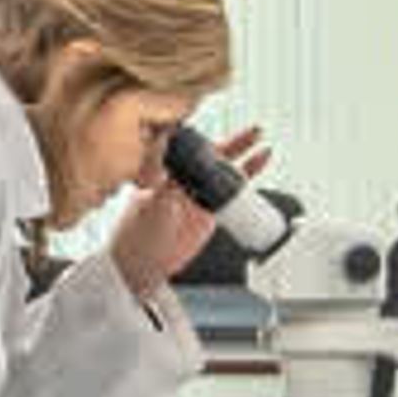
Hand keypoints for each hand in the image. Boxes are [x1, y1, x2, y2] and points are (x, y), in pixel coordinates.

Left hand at [111, 122, 269, 295]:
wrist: (142, 267)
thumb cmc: (135, 234)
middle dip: (233, 144)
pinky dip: (243, 184)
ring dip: (243, 161)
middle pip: (212, 157)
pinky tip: (256, 174)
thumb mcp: (153, 201)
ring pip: (223, 174)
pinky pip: (229, 195)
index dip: (208, 138)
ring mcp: (196, 196)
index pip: (190, 148)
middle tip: (253, 132)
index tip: (223, 129)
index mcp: (164, 173)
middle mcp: (182, 181)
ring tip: (262, 149)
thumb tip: (166, 142)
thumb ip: (168, 180)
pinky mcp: (207, 213)